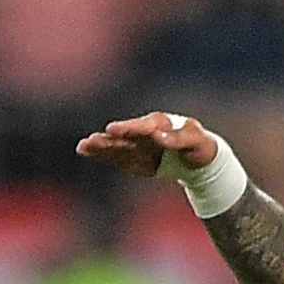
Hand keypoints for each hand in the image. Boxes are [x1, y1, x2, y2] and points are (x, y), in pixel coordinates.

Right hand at [77, 111, 217, 178]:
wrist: (198, 159)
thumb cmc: (199, 147)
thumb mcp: (197, 142)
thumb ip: (179, 139)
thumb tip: (158, 136)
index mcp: (161, 124)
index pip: (143, 127)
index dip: (129, 129)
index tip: (113, 129)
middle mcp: (145, 132)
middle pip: (125, 135)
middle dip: (110, 138)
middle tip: (93, 138)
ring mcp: (138, 144)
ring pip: (117, 145)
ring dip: (101, 146)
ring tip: (84, 146)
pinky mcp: (133, 157)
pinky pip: (116, 156)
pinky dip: (102, 154)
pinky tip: (84, 150)